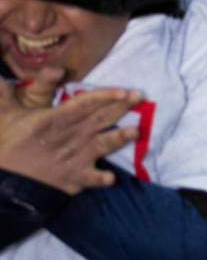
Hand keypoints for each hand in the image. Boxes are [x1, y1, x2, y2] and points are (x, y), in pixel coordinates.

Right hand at [0, 72, 140, 193]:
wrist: (1, 182)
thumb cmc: (5, 145)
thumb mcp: (5, 115)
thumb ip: (4, 94)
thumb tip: (0, 77)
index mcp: (56, 119)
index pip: (87, 102)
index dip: (108, 95)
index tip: (125, 90)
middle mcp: (71, 137)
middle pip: (101, 118)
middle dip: (122, 107)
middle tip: (140, 97)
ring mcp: (75, 159)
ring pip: (104, 145)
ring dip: (121, 138)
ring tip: (136, 131)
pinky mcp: (73, 179)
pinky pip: (93, 178)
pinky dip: (102, 178)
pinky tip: (111, 178)